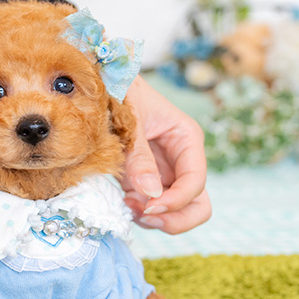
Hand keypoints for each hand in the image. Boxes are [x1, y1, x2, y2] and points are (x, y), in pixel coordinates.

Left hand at [121, 76, 211, 233]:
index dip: (176, 201)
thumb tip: (150, 193)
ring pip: (177, 210)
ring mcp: (163, 170)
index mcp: (186, 139)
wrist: (101, 79)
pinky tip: (122, 202)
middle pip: (197, 203)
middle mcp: (180, 158)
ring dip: (156, 218)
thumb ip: (139, 156)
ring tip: (128, 207)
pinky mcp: (144, 177)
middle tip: (144, 216)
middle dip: (175, 218)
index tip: (149, 207)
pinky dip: (140, 212)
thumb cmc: (120, 90)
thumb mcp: (131, 121)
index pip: (195, 182)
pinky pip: (152, 205)